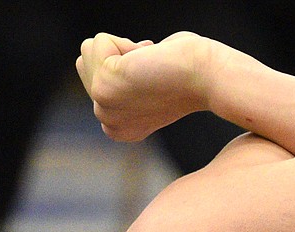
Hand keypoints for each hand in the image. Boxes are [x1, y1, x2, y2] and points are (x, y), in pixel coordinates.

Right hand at [76, 32, 222, 142]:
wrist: (208, 77)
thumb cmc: (189, 71)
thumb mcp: (146, 80)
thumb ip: (123, 78)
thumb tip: (98, 59)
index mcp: (120, 127)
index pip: (94, 74)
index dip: (124, 63)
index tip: (153, 77)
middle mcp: (108, 124)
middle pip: (85, 61)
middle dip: (118, 54)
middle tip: (152, 70)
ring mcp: (103, 109)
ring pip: (89, 49)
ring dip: (121, 47)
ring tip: (149, 66)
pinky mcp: (103, 89)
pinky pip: (99, 42)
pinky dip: (124, 42)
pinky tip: (148, 60)